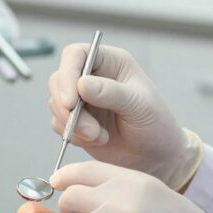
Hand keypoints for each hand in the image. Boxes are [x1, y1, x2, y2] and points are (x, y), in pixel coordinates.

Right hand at [47, 44, 201, 188]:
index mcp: (110, 62)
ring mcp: (83, 99)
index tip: (70, 101)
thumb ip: (110, 93)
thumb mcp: (139, 105)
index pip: (76, 54)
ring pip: (56, 104)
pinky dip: (74, 135)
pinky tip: (98, 140)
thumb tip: (81, 84)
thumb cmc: (156, 125)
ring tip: (99, 136)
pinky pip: (58, 124)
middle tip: (88, 128)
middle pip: (59, 80)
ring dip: (73, 124)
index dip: (68, 73)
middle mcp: (93, 77)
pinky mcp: (76, 120)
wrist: (157, 157)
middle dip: (67, 107)